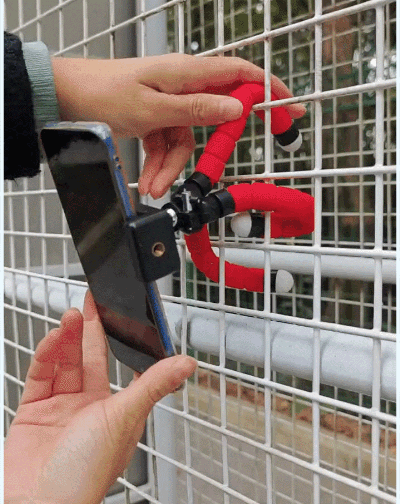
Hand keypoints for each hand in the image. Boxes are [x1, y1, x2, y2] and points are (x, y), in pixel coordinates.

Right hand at [4, 291, 196, 503]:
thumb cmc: (85, 475)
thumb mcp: (125, 419)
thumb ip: (154, 385)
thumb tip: (187, 364)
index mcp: (116, 408)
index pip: (123, 364)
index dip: (123, 339)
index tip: (125, 314)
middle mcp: (88, 405)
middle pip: (90, 356)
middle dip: (92, 327)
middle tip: (94, 300)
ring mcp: (61, 406)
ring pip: (65, 361)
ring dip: (68, 336)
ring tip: (73, 315)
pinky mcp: (34, 409)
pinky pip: (40, 373)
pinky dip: (46, 353)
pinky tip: (54, 337)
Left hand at [52, 53, 305, 198]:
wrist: (65, 98)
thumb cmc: (102, 94)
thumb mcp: (152, 109)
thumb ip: (196, 109)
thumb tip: (235, 108)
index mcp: (185, 73)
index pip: (238, 74)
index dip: (267, 88)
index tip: (288, 105)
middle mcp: (181, 85)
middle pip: (213, 116)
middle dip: (211, 147)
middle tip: (215, 166)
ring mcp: (168, 103)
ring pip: (186, 139)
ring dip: (171, 166)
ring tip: (154, 186)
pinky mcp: (155, 117)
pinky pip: (167, 144)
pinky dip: (160, 163)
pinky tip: (150, 179)